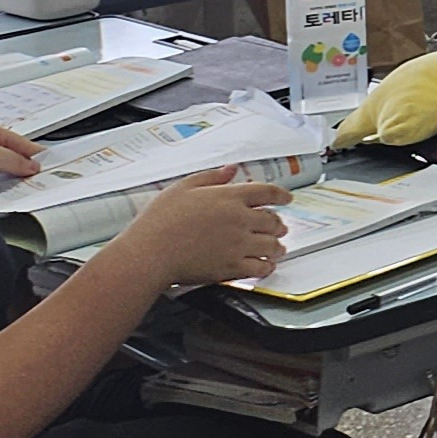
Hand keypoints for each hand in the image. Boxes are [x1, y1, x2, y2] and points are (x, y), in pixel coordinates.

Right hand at [106, 167, 290, 289]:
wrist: (149, 253)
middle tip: (280, 227)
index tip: (287, 199)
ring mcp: (238, 244)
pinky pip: (259, 268)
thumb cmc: (159, 221)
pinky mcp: (231, 267)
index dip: (281, 195)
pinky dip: (267, 267)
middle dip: (278, 224)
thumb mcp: (183, 187)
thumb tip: (231, 169)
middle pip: (272, 221)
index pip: (267, 192)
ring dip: (277, 246)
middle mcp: (240, 219)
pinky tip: (266, 267)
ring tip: (278, 248)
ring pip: (270, 245)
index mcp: (230, 197)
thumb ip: (211, 177)